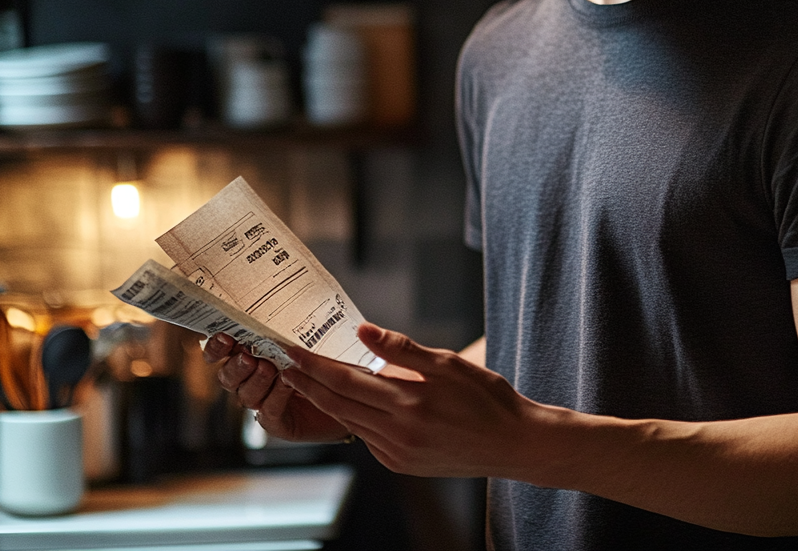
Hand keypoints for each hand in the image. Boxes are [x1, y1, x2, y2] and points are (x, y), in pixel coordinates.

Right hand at [202, 332, 352, 443]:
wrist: (344, 392)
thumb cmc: (320, 358)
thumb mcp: (303, 336)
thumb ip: (287, 325)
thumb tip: (282, 294)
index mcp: (250, 355)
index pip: (221, 352)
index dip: (216, 346)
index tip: (225, 337)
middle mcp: (250, 380)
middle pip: (227, 376)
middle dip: (235, 366)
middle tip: (248, 356)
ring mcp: (260, 402)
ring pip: (245, 395)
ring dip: (256, 381)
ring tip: (269, 368)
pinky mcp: (275, 421)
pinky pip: (267, 411)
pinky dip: (275, 397)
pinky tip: (288, 385)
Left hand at [280, 322, 544, 476]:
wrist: (515, 445)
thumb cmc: (487, 398)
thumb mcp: (449, 363)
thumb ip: (402, 348)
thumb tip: (362, 331)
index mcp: (408, 403)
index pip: (346, 380)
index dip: (314, 364)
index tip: (290, 349)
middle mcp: (397, 433)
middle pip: (338, 403)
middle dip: (308, 382)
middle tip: (283, 362)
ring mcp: (398, 454)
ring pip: (349, 422)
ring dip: (323, 400)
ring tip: (304, 379)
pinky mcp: (402, 465)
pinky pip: (367, 437)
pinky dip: (352, 417)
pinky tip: (345, 402)